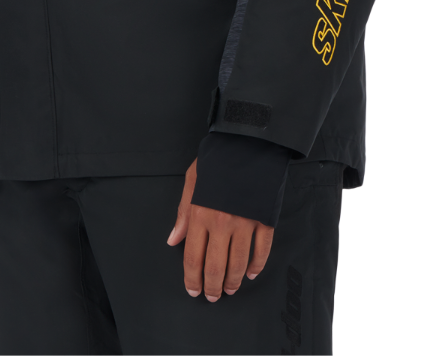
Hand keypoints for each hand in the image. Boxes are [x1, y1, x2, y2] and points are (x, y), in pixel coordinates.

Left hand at [166, 157, 273, 300]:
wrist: (248, 142)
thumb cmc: (216, 159)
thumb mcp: (192, 180)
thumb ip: (183, 212)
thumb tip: (174, 240)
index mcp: (200, 213)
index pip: (193, 257)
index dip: (192, 279)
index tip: (193, 290)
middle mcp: (222, 223)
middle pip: (215, 267)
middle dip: (212, 286)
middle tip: (212, 296)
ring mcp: (245, 222)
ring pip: (239, 264)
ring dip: (234, 281)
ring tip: (230, 289)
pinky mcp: (264, 220)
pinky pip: (261, 251)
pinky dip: (257, 266)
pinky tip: (252, 274)